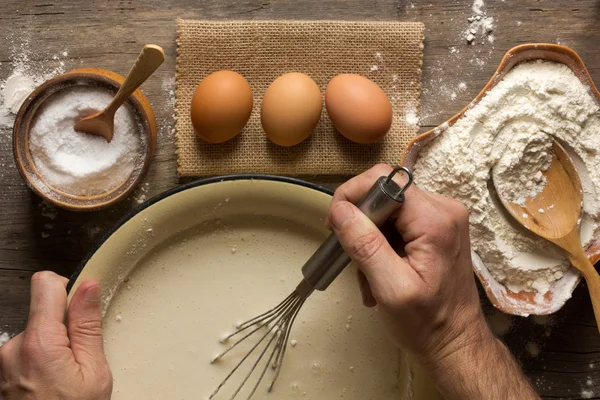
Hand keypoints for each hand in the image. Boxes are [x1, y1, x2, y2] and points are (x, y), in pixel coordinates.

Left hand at [0, 271, 111, 399]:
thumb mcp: (94, 373)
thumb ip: (88, 326)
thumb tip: (88, 288)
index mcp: (39, 343)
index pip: (45, 283)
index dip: (67, 287)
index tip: (81, 304)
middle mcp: (11, 348)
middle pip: (42, 312)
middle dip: (63, 328)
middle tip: (77, 359)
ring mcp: (1, 362)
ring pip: (34, 335)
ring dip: (50, 348)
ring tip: (62, 378)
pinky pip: (23, 353)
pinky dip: (38, 363)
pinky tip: (48, 385)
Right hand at [327, 164, 482, 358]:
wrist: (456, 343)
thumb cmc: (427, 324)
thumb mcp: (390, 288)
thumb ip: (365, 245)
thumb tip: (340, 210)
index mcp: (435, 220)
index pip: (384, 180)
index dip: (353, 198)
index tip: (336, 227)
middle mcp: (444, 209)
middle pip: (384, 192)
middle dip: (360, 224)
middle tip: (352, 259)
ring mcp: (442, 217)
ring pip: (387, 208)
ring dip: (369, 239)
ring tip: (369, 277)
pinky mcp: (437, 228)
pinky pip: (398, 222)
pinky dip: (382, 244)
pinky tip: (381, 273)